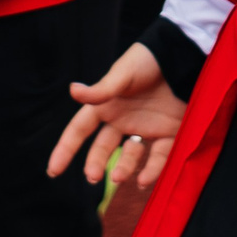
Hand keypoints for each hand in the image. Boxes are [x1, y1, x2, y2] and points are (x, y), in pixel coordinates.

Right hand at [47, 42, 187, 189]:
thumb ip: (101, 90)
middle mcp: (123, 118)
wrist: (183, 55)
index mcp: (107, 104)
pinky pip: (158, 156)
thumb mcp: (123, 74)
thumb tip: (73, 90)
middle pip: (103, 148)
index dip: (66, 149)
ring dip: (122, 168)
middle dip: (95, 164)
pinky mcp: (169, 132)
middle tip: (94, 178)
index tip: (53, 171)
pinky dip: (151, 170)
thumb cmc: (148, 60)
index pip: (80, 129)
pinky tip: (144, 180)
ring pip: (129, 155)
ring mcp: (146, 127)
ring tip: (119, 178)